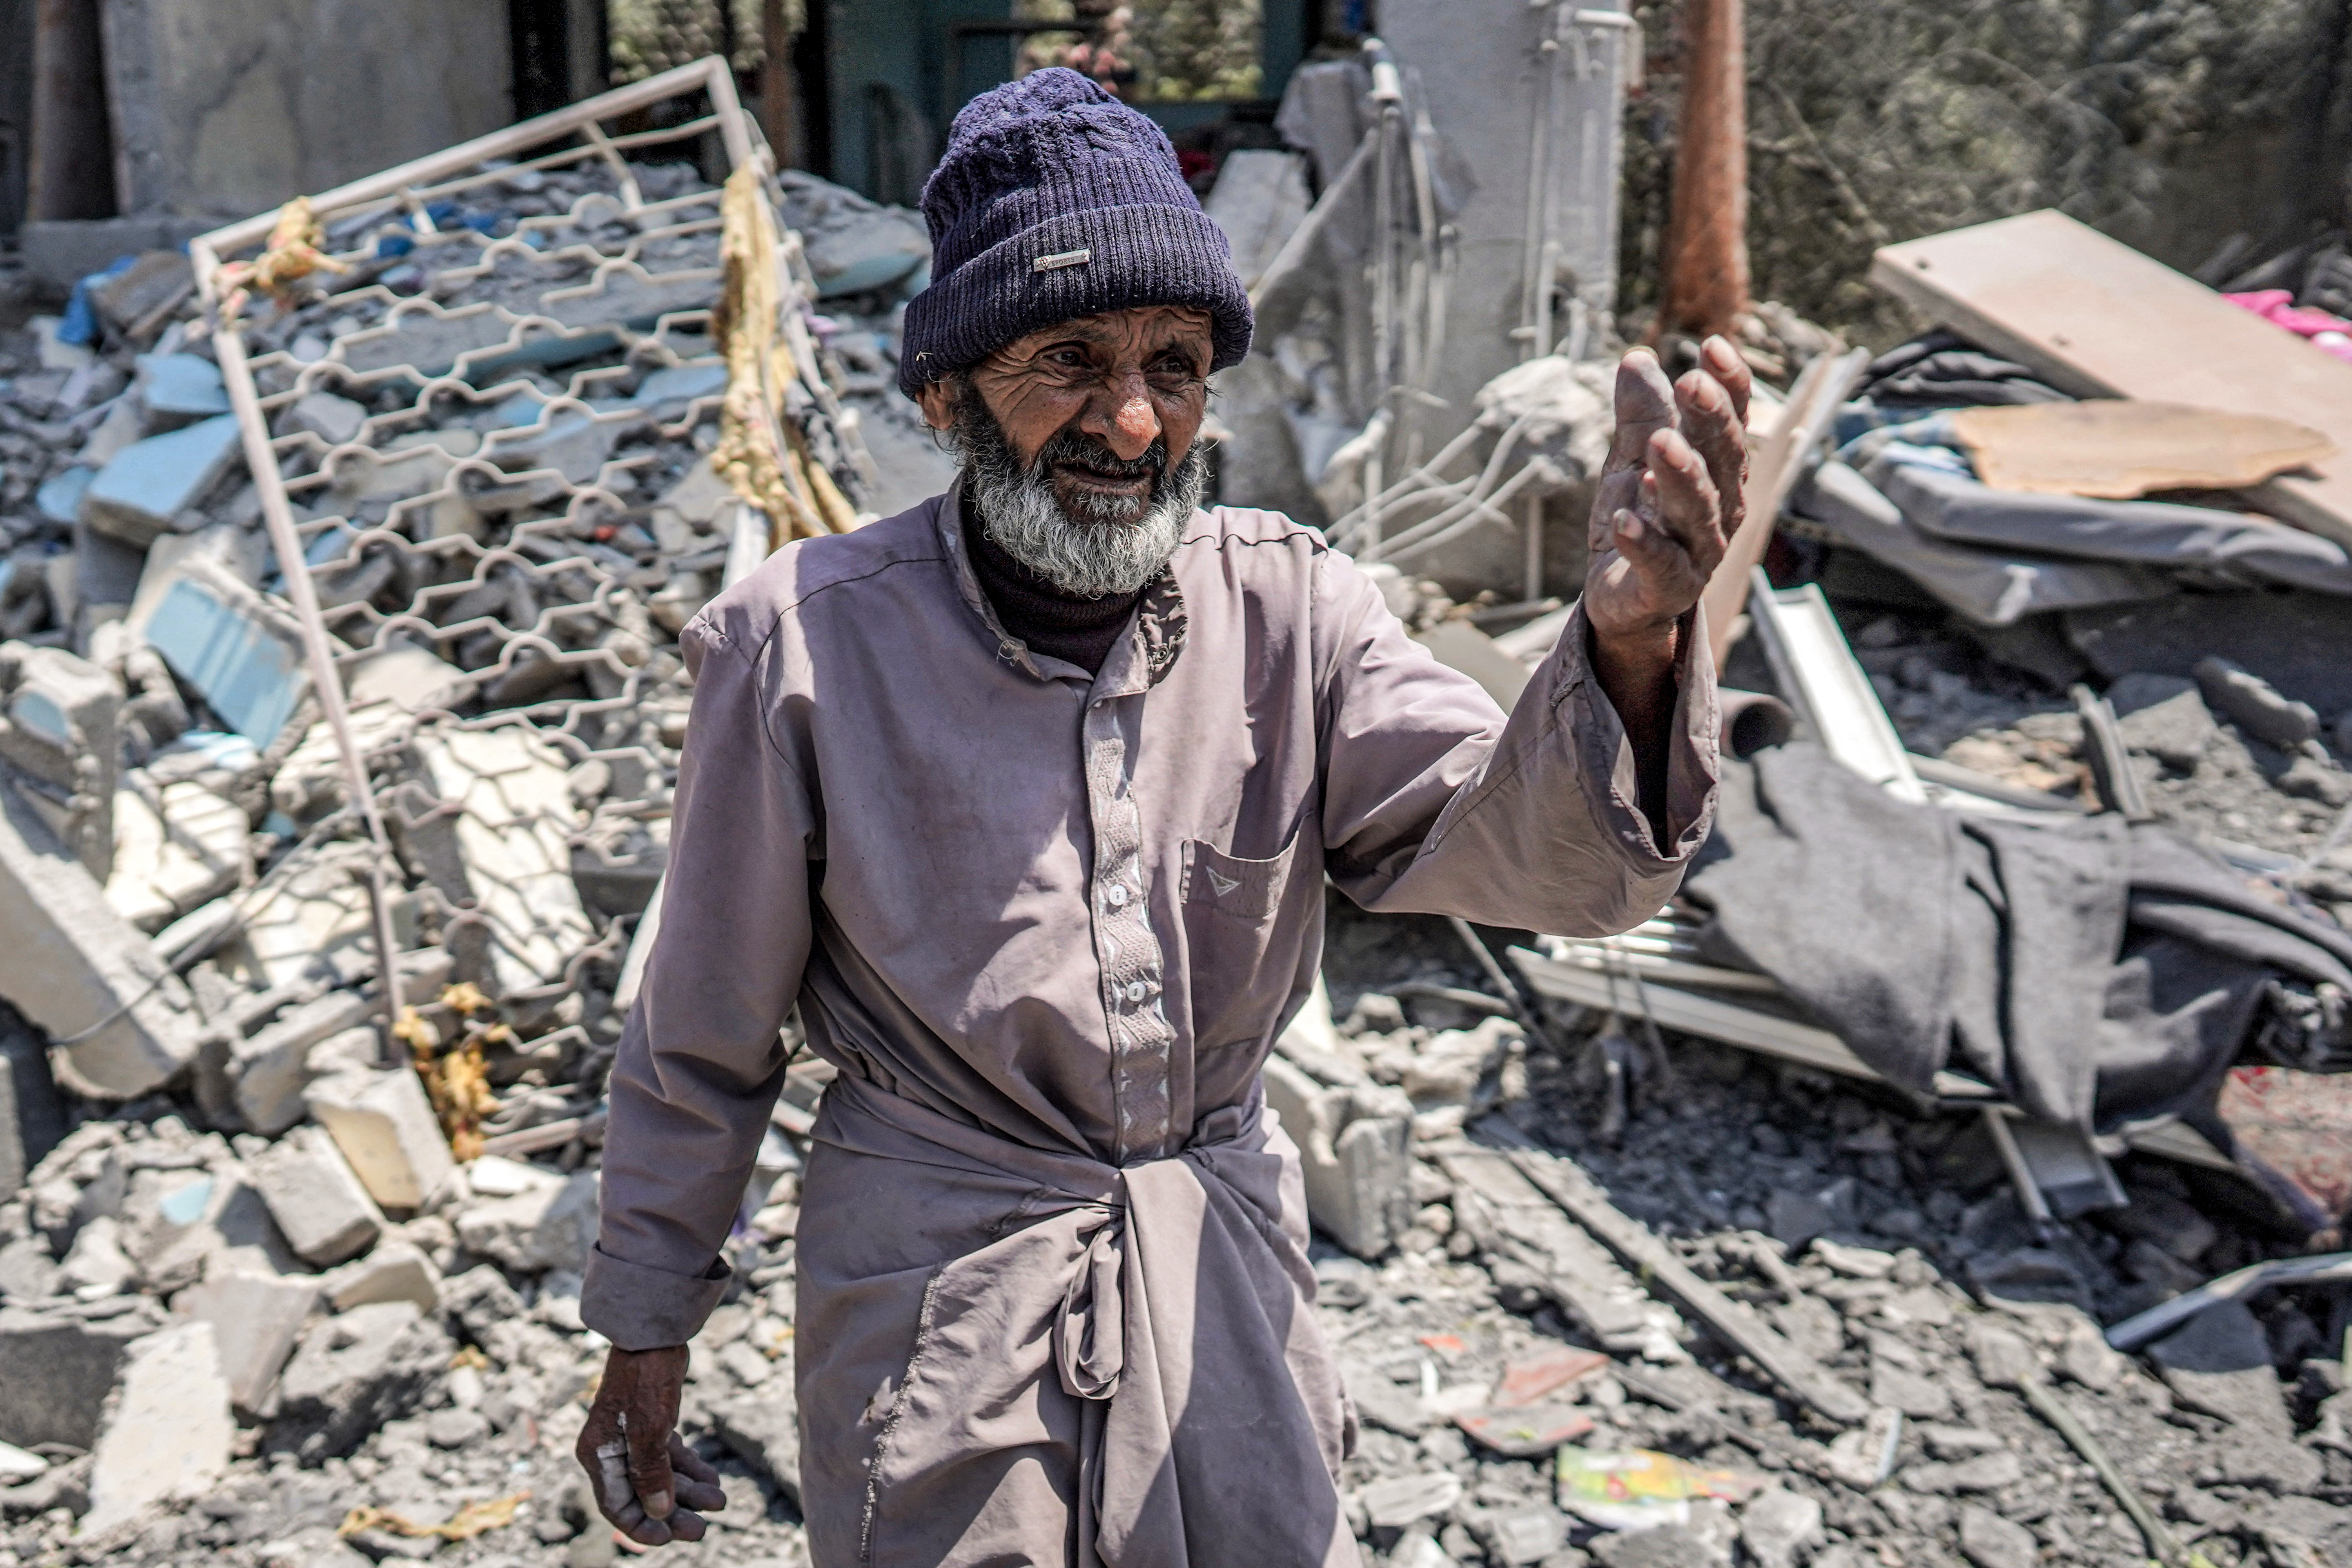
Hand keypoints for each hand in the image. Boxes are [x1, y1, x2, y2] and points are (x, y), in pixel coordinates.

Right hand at [575, 1345, 728, 1546]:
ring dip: (688, 1490)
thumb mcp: (649, 1430)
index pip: (617, 1506)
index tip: (670, 1539)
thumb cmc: (645, 1380)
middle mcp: (611, 1450)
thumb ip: (651, 1474)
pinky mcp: (652, 1424)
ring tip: (720, 1500)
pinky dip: (689, 1468)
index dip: (641, 1527)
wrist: (655, 1335)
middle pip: (642, 1495)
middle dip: (673, 1513)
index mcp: (599, 1455)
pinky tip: (711, 1478)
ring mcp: (631, 1437)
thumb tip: (658, 1513)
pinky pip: (669, 1457)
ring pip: (660, 1476)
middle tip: (703, 1529)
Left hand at [1583, 337, 1752, 654]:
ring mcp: (1697, 553)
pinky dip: (1644, 543)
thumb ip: (1639, 417)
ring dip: (1681, 475)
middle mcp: (1719, 510)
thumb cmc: (1637, 523)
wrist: (1620, 600)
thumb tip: (1636, 358)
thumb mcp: (1631, 464)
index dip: (1729, 386)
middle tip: (1692, 384)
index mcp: (1717, 474)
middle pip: (1722, 461)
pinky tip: (1624, 521)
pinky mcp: (1668, 588)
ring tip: (1659, 445)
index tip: (1713, 346)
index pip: (1731, 424)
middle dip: (1710, 422)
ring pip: (1698, 510)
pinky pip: (1661, 565)